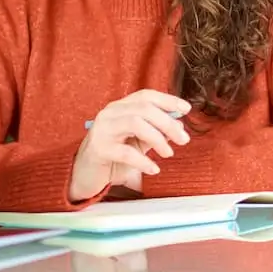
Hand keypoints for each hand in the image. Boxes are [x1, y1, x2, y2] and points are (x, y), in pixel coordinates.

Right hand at [69, 89, 191, 202]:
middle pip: (144, 108)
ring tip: (169, 153)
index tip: (187, 109)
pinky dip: (143, 161)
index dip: (168, 100)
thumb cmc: (113, 156)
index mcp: (119, 108)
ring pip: (135, 123)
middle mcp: (109, 113)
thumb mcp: (137, 142)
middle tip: (184, 140)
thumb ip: (155, 132)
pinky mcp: (98, 149)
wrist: (85, 175)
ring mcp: (102, 130)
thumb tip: (179, 126)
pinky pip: (125, 152)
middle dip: (167, 123)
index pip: (146, 96)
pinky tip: (153, 169)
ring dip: (157, 138)